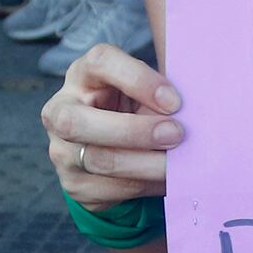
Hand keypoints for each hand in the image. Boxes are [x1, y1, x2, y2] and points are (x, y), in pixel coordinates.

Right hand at [43, 44, 183, 205]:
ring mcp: (61, 150)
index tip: (174, 101)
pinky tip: (167, 179)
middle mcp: (60, 109)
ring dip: (147, 164)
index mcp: (83, 74)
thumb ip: (162, 95)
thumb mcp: (146, 93)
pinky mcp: (73, 184)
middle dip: (134, 131)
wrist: (117, 148)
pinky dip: (145, 185)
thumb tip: (192, 114)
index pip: (100, 63)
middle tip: (176, 135)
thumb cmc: (138, 108)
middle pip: (78, 121)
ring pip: (99, 161)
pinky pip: (110, 189)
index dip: (138, 80)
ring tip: (179, 162)